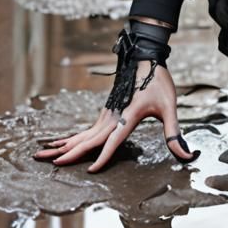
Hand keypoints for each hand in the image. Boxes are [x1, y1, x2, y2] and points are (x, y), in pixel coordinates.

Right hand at [34, 62, 196, 171]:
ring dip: (63, 145)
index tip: (91, 170)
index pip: (113, 140)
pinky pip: (84, 130)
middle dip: (68, 152)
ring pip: (81, 134)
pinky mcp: (104, 113)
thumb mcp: (170, 107)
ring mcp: (105, 114)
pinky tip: (59, 144)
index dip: (104, 156)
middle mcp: (112, 116)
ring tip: (41, 153)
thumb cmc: (158, 82)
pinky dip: (70, 138)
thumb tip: (186, 156)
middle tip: (48, 162)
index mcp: (127, 116)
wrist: (146, 57)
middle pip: (87, 139)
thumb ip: (174, 134)